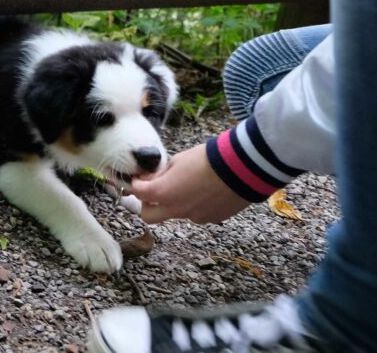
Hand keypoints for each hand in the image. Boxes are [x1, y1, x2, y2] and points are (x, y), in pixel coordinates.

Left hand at [131, 144, 250, 223]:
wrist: (241, 168)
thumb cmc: (207, 159)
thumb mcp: (177, 160)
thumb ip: (161, 173)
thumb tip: (153, 179)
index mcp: (163, 193)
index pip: (136, 192)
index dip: (135, 183)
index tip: (140, 177)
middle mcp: (176, 209)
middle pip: (148, 216)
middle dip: (147, 204)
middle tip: (154, 190)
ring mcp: (194, 217)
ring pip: (175, 214)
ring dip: (174, 203)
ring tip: (189, 185)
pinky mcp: (212, 219)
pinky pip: (196, 214)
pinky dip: (195, 205)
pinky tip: (206, 191)